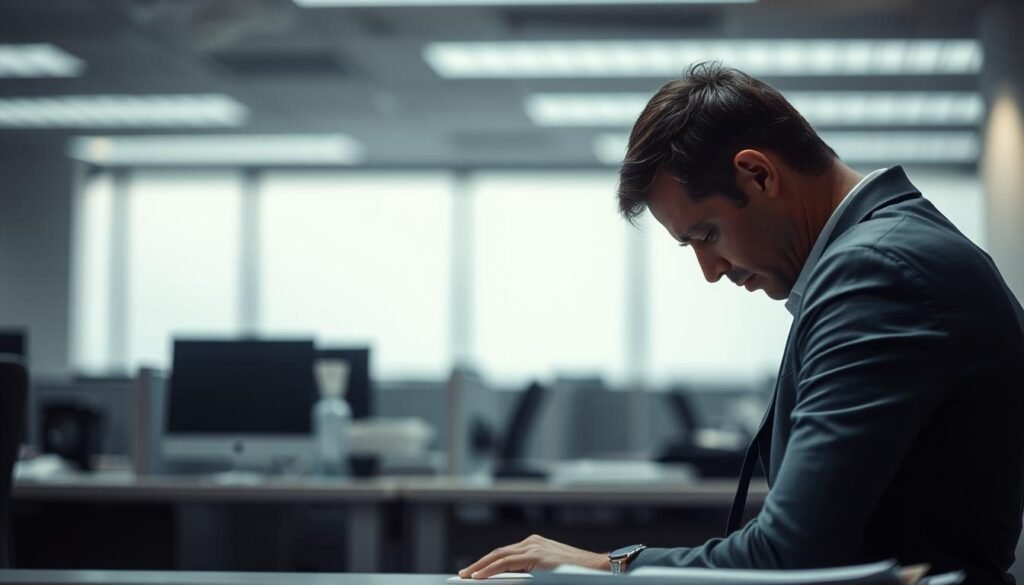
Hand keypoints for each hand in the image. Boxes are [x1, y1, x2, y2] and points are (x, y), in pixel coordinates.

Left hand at [458, 534, 608, 578]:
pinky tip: (479, 577)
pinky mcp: (536, 554)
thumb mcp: (548, 572)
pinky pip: (506, 562)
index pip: (505, 554)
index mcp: (535, 545)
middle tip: (463, 574)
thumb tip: (511, 580)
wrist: (598, 569)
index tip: (474, 571)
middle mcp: (532, 542)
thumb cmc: (575, 573)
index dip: (487, 562)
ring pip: (499, 556)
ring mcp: (534, 546)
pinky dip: (490, 570)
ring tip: (466, 577)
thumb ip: (530, 572)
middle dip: (479, 564)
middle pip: (498, 553)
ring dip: (480, 567)